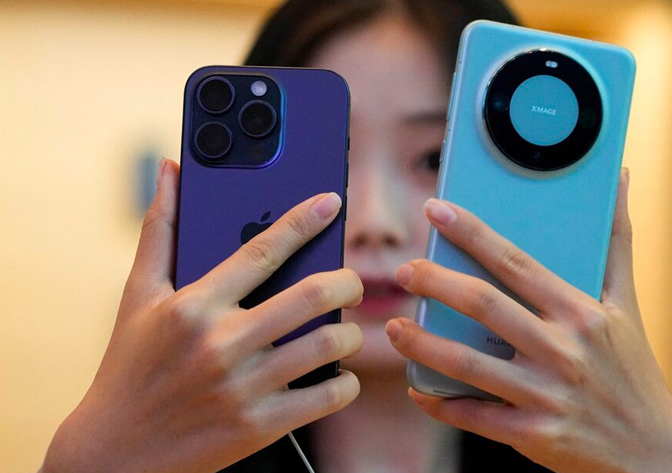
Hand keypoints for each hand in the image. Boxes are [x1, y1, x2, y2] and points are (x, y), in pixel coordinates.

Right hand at [40, 159, 363, 472]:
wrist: (115, 450)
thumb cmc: (130, 366)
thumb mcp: (138, 295)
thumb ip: (159, 229)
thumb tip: (170, 171)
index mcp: (194, 306)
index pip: (261, 250)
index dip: (302, 221)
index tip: (330, 203)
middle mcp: (222, 343)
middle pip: (310, 296)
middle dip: (347, 282)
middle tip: (351, 283)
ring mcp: (243, 387)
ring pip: (326, 344)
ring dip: (350, 333)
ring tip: (346, 328)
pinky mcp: (259, 427)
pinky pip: (325, 398)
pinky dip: (345, 383)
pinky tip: (338, 374)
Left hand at [386, 170, 671, 472]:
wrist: (653, 451)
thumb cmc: (633, 370)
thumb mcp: (627, 304)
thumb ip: (616, 242)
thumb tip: (621, 180)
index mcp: (580, 313)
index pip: (516, 262)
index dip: (472, 233)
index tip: (437, 211)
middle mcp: (562, 351)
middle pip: (484, 306)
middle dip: (435, 283)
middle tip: (403, 271)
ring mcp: (546, 395)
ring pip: (468, 363)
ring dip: (423, 344)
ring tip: (393, 329)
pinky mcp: (534, 434)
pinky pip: (475, 416)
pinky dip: (440, 403)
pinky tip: (418, 389)